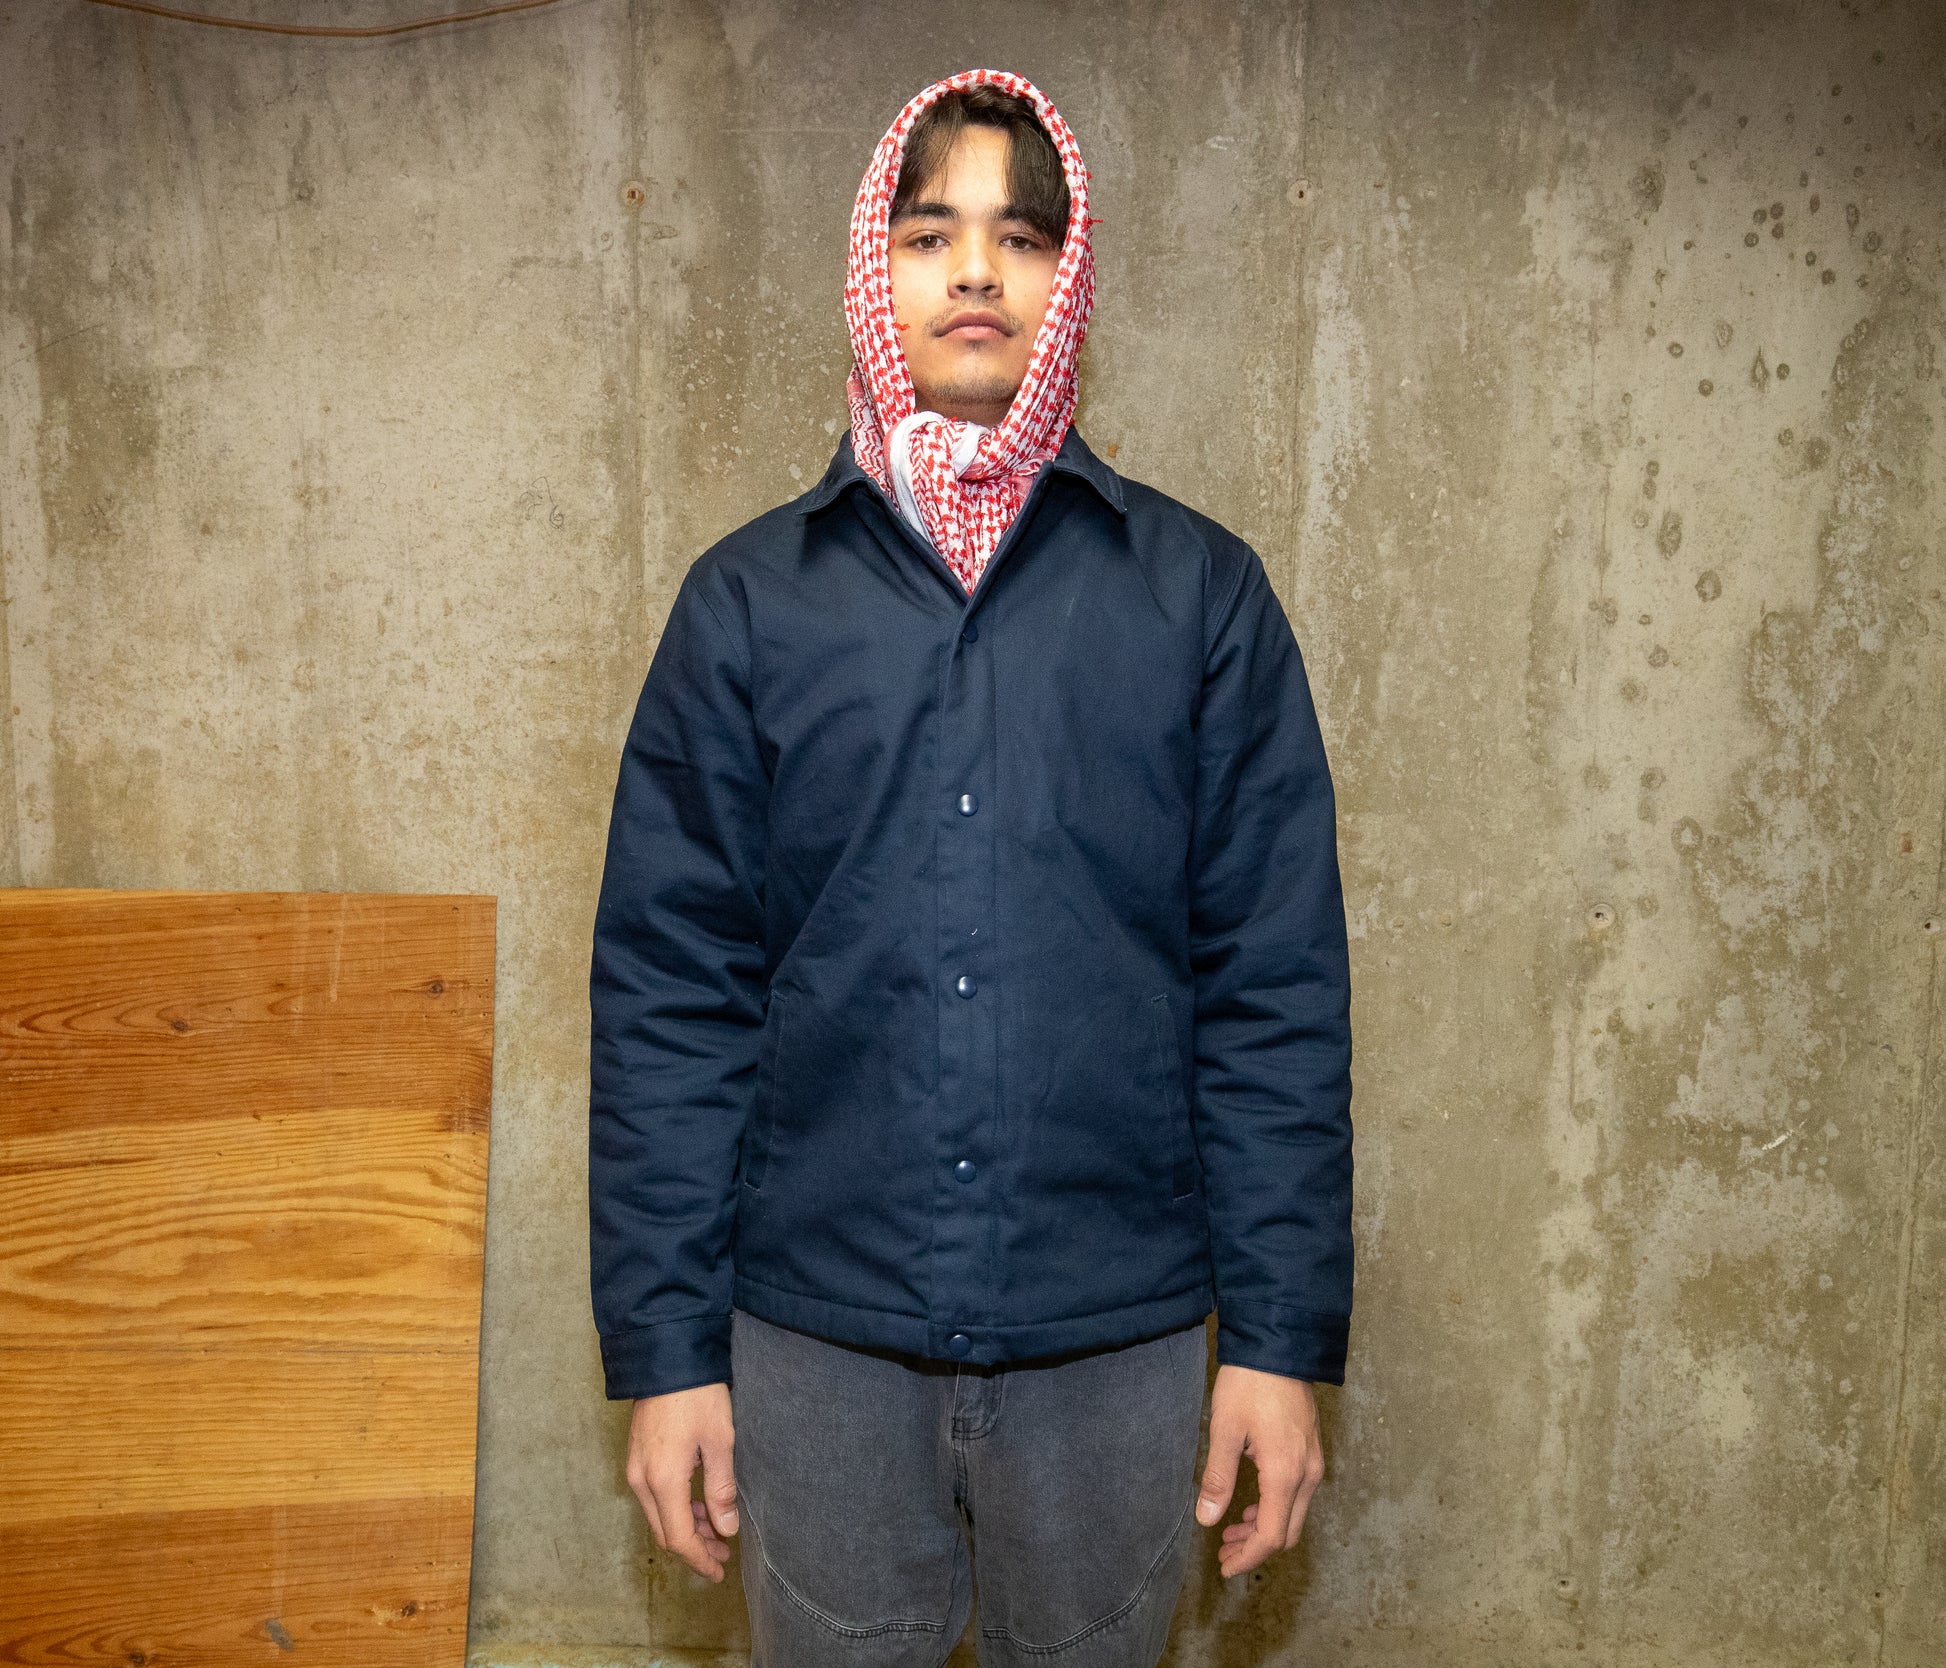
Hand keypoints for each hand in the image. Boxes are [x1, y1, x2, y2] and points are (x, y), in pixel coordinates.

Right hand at [624, 1381, 738, 1581]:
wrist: (666, 1356)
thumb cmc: (697, 1396)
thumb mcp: (719, 1441)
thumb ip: (721, 1489)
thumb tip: (727, 1529)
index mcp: (663, 1480)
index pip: (678, 1538)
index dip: (699, 1559)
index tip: (719, 1572)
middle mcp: (641, 1480)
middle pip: (664, 1532)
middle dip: (693, 1548)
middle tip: (723, 1554)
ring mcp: (634, 1468)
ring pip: (658, 1515)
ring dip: (685, 1527)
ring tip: (716, 1529)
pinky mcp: (636, 1456)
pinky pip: (653, 1496)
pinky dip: (675, 1508)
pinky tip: (697, 1503)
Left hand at [1194, 1363, 1324, 1578]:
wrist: (1279, 1345)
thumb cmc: (1249, 1384)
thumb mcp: (1225, 1429)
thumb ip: (1217, 1477)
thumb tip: (1207, 1519)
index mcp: (1285, 1473)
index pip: (1271, 1535)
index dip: (1248, 1557)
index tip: (1224, 1567)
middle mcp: (1307, 1474)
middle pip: (1287, 1531)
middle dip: (1255, 1547)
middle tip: (1223, 1551)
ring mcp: (1313, 1463)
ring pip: (1294, 1515)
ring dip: (1264, 1528)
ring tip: (1231, 1529)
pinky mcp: (1310, 1451)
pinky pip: (1297, 1495)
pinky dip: (1274, 1508)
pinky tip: (1250, 1504)